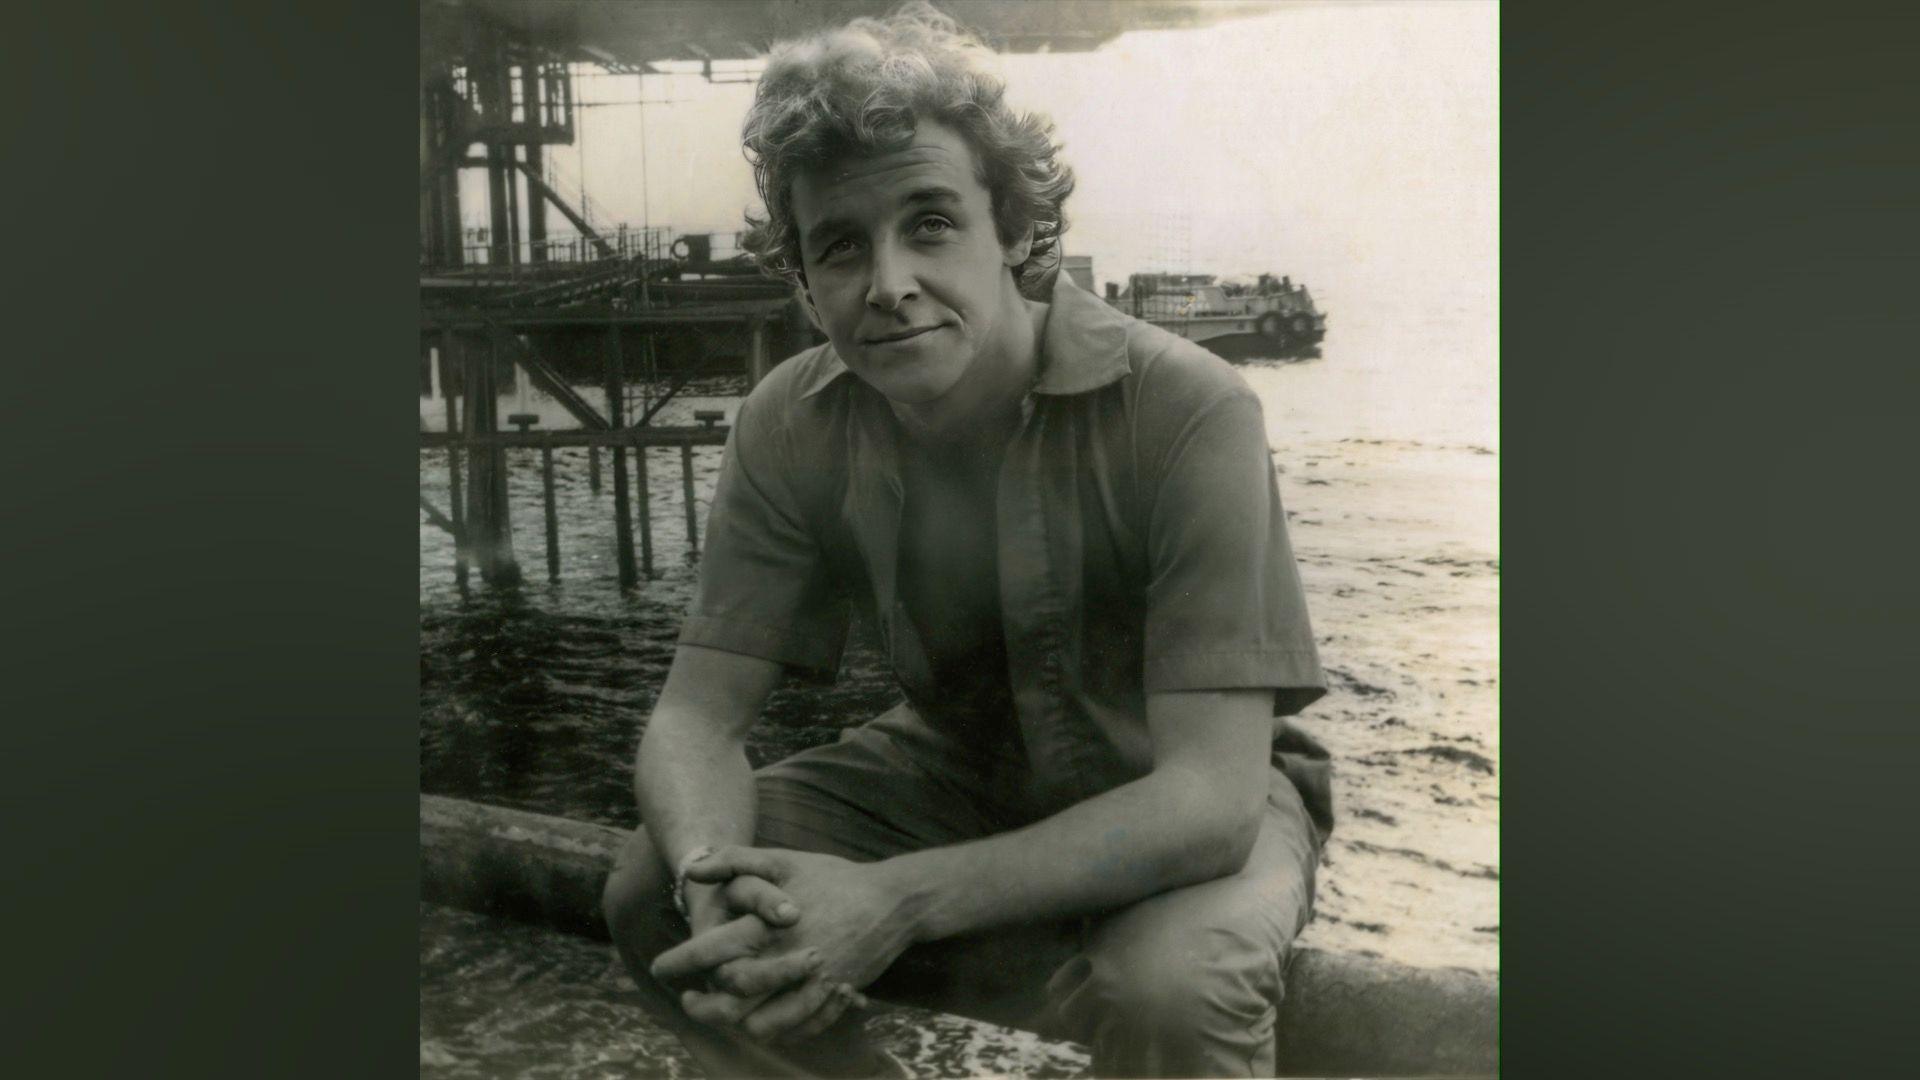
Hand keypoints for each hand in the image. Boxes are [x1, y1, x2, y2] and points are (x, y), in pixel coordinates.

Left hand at [654, 847, 914, 1041]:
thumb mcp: (783, 860)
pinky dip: (775, 1030)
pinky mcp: (832, 998)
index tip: (660, 968)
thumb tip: (692, 871)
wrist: (892, 901)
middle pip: (731, 1002)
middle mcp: (787, 962)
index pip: (711, 955)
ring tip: (721, 1012)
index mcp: (768, 928)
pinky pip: (796, 1029)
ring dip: (736, 1024)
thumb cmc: (833, 877)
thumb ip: (735, 861)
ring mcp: (813, 985)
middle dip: (702, 1005)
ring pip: (762, 1025)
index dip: (679, 964)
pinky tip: (761, 1018)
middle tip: (688, 999)